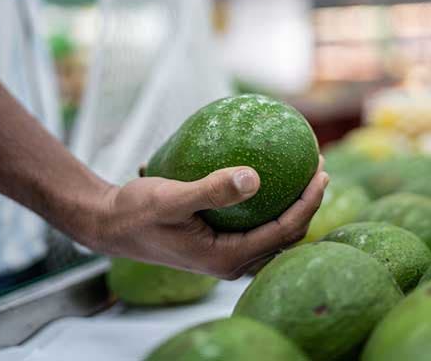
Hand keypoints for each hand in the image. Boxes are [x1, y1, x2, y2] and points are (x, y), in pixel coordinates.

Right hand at [79, 158, 327, 279]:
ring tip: (301, 172)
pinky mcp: (216, 244)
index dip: (309, 202)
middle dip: (308, 204)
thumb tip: (256, 177)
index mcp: (226, 258)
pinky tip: (265, 178)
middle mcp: (230, 262)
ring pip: (272, 234)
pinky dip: (268, 206)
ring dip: (292, 206)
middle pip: (286, 237)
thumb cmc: (135, 212)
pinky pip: (254, 226)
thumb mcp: (171, 198)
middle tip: (318, 168)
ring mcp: (224, 255)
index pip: (283, 231)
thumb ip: (212, 190)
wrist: (109, 224)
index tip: (321, 171)